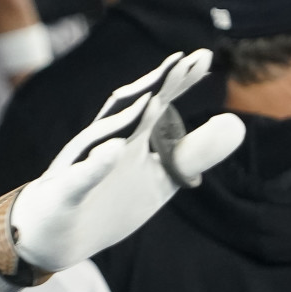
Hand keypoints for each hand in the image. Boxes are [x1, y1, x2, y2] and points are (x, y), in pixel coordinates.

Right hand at [8, 49, 244, 271]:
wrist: (54, 233)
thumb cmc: (109, 198)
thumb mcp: (161, 177)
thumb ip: (195, 152)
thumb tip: (236, 123)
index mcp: (130, 138)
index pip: (157, 103)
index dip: (178, 81)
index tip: (204, 57)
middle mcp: (104, 143)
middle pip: (130, 110)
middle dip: (154, 87)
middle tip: (182, 62)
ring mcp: (82, 165)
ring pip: (103, 137)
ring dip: (127, 117)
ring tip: (155, 96)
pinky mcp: (67, 192)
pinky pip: (81, 178)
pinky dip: (96, 164)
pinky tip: (113, 150)